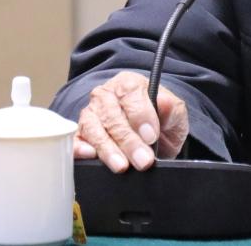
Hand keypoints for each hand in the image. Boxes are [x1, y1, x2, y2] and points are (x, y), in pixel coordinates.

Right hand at [73, 71, 188, 172]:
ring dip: (108, 149)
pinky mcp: (81, 134)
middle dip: (128, 141)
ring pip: (93, 128)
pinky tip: (91, 156)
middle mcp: (106, 95)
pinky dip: (79, 148)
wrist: (155, 139)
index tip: (151, 136)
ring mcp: (90, 114)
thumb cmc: (162, 121)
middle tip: (143, 160)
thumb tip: (163, 103)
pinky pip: (75, 140)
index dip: (140, 115)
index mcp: (129, 84)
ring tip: (122, 166)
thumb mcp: (175, 114)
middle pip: (112, 115)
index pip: (130, 93)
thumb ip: (171, 107)